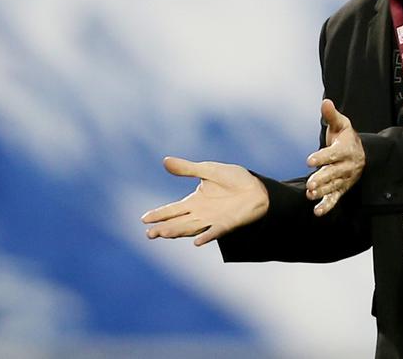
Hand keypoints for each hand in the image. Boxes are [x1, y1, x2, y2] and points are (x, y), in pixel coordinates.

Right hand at [141, 156, 269, 245]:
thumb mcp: (209, 170)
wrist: (258, 188)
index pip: (173, 209)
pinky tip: (197, 242)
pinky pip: (215, 232)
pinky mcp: (227, 224)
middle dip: (164, 228)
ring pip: (191, 228)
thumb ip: (188, 169)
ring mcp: (213, 220)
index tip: (144, 218)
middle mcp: (201, 214)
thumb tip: (165, 161)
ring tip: (164, 234)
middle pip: (178, 223)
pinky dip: (207, 237)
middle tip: (149, 233)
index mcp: (195, 201)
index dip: (159, 214)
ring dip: (178, 232)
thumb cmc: (234, 179)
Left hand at [305, 99, 364, 216]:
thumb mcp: (341, 124)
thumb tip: (325, 102)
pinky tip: (317, 211)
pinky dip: (327, 206)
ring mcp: (345, 179)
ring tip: (310, 194)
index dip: (322, 157)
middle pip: (334, 173)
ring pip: (334, 186)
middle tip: (310, 183)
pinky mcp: (342, 188)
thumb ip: (331, 115)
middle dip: (322, 178)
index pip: (333, 154)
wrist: (363, 154)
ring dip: (322, 192)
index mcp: (346, 149)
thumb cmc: (346, 138)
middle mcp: (347, 166)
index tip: (309, 160)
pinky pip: (336, 198)